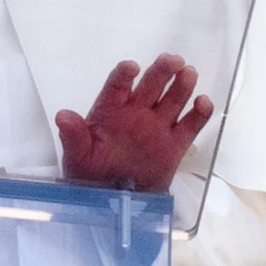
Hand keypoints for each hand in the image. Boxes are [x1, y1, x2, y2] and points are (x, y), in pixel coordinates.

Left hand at [56, 53, 214, 192]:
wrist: (114, 205)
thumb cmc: (89, 177)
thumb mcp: (77, 158)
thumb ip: (73, 136)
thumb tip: (63, 115)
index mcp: (110, 111)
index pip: (117, 87)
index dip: (124, 76)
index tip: (131, 68)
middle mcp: (136, 113)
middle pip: (150, 85)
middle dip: (161, 71)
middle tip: (173, 60)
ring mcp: (157, 127)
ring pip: (173, 99)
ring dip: (181, 85)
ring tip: (188, 73)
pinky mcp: (175, 145)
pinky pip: (190, 125)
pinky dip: (199, 113)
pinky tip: (203, 102)